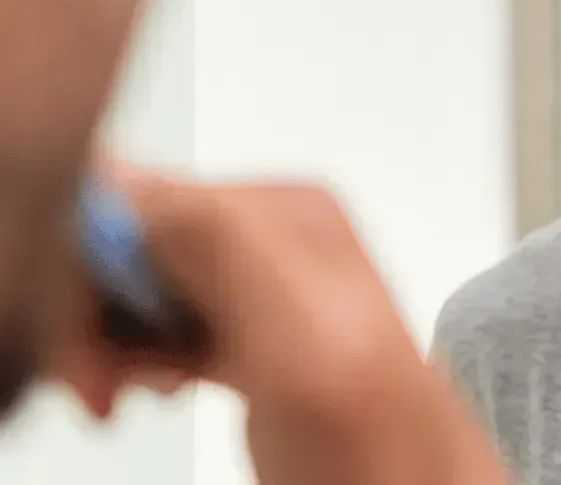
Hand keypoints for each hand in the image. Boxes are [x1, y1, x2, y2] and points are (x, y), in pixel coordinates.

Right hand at [49, 165, 505, 484]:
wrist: (405, 483)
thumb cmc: (374, 418)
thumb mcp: (293, 309)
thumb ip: (214, 235)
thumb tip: (126, 177)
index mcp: (286, 208)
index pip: (148, 196)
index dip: (98, 262)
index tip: (85, 326)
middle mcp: (274, 240)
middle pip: (139, 245)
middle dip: (104, 310)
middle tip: (104, 375)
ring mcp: (261, 293)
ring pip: (144, 292)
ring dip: (117, 341)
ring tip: (131, 385)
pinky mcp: (249, 343)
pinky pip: (165, 330)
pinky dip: (143, 361)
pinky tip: (162, 385)